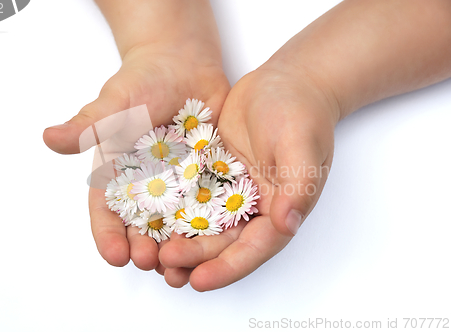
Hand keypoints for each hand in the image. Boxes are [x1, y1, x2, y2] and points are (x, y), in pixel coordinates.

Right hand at [43, 43, 229, 273]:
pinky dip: (212, 225)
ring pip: (177, 223)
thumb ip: (90, 126)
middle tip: (150, 263)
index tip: (114, 255)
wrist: (183, 64)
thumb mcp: (115, 104)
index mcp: (119, 173)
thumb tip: (50, 138)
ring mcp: (180, 183)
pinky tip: (216, 243)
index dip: (108, 234)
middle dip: (145, 247)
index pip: (108, 210)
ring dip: (178, 247)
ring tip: (182, 268)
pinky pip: (211, 203)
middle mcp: (149, 185)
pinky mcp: (208, 175)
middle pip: (143, 224)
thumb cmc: (143, 81)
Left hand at [159, 65, 338, 289]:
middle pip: (224, 242)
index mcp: (280, 209)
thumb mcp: (302, 146)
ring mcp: (231, 190)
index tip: (199, 280)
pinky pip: (191, 196)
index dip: (228, 267)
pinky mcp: (213, 172)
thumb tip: (288, 224)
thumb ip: (297, 187)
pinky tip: (151, 217)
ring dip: (182, 241)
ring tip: (153, 255)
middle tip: (166, 263)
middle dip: (196, 257)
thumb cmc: (301, 112)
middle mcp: (254, 206)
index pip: (254, 248)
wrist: (286, 82)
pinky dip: (174, 210)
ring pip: (204, 225)